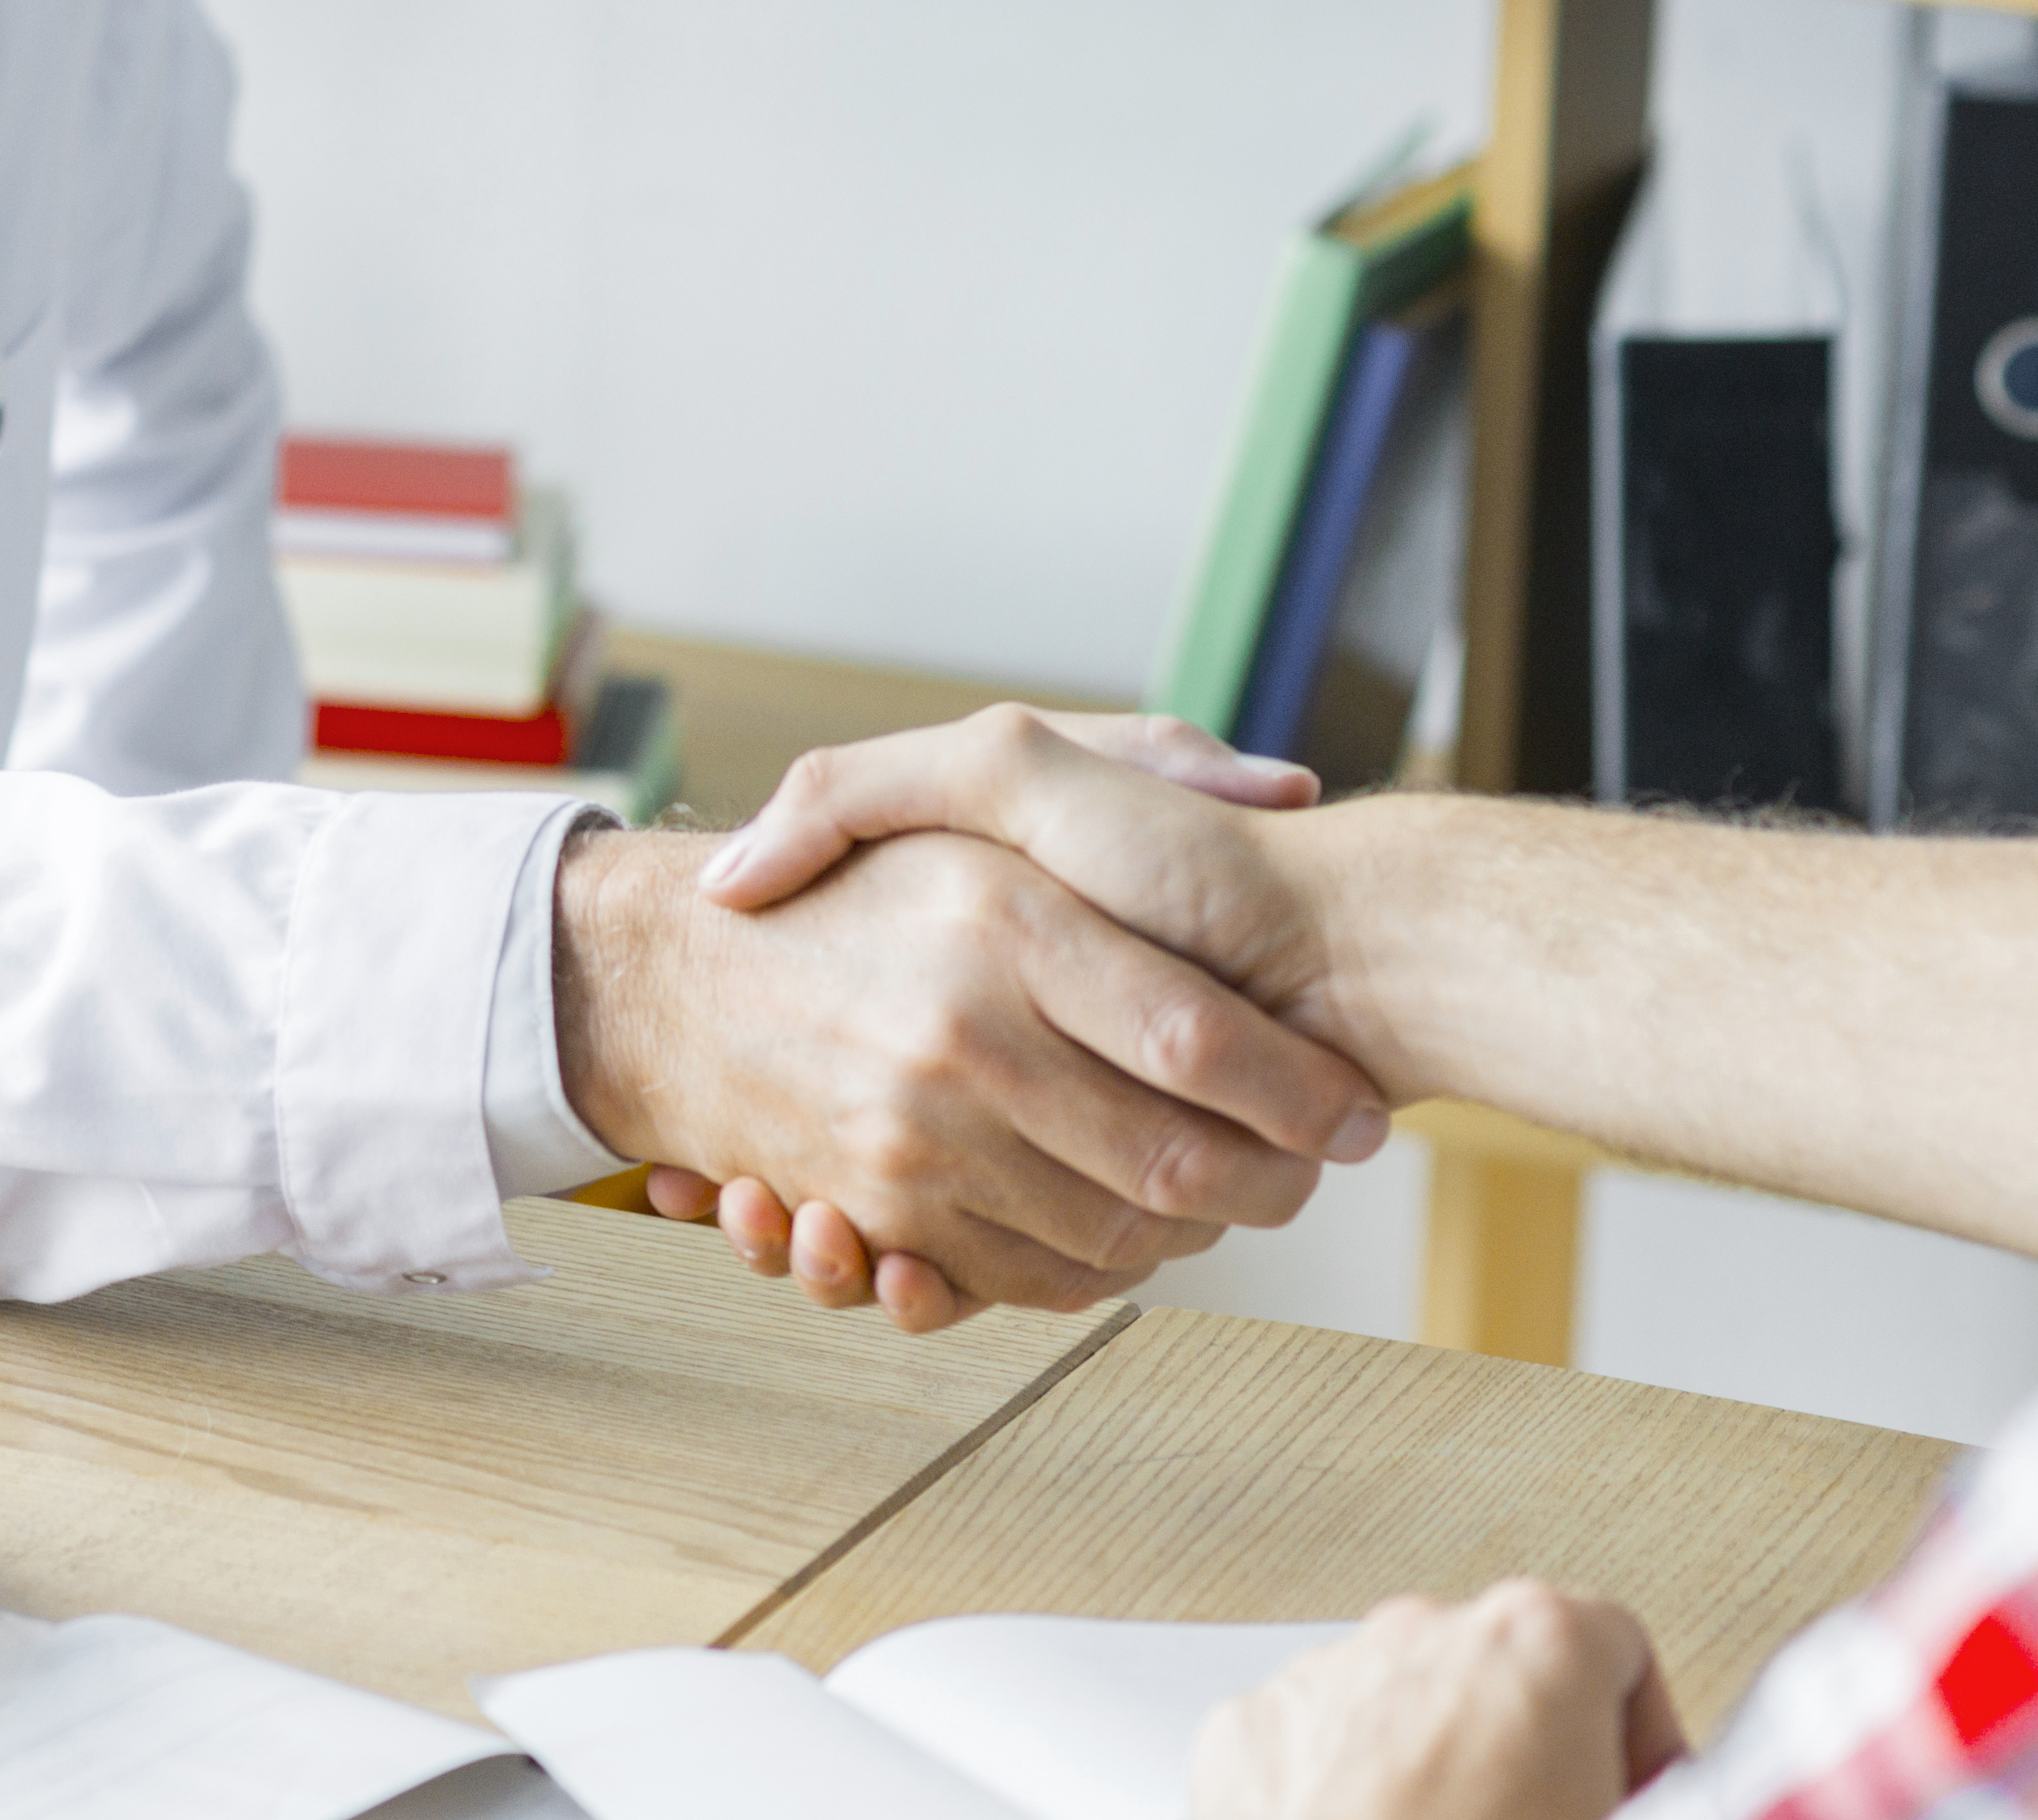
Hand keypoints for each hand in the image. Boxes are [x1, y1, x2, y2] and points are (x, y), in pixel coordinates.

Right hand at [553, 816, 1381, 1326]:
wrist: (678, 977)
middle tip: (1312, 1176)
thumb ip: (1152, 756)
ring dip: (1191, 1239)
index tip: (1359, 1114)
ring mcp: (915, 1136)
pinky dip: (1087, 1274)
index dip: (1299, 1094)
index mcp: (1008, 922)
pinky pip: (1022, 1281)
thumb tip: (1291, 792)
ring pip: (1113, 1237)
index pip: (1201, 1044)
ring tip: (1230, 1201)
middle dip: (1269, 1186)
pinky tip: (1121, 1230)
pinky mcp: (880, 1214)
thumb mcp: (1005, 774)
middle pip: (1175, 1165)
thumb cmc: (877, 877)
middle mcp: (962, 1035)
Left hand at [1191, 1583, 1685, 1819]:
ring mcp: (1326, 1680)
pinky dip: (1346, 1798)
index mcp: (1539, 1645)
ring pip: (1408, 1709)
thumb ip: (1668, 1800)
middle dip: (1533, 1757)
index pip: (1623, 1648)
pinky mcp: (1246, 1737)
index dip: (1643, 1741)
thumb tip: (1701, 1802)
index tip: (1640, 1799)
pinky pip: (1320, 1747)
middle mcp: (1424, 1634)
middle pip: (1507, 1676)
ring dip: (1437, 1775)